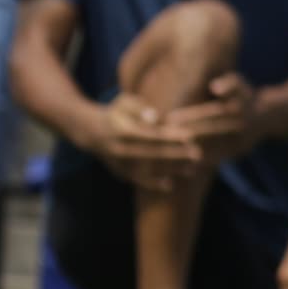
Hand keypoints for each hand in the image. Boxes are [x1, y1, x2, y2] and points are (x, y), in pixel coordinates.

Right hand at [85, 94, 201, 192]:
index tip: (190, 136)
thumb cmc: (116, 113)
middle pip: (151, 153)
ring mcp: (118, 162)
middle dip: (176, 155)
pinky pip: (136, 180)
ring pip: (147, 169)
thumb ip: (140, 107)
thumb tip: (155, 116)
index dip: (170, 136)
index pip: (150, 134)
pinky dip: (152, 184)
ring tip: (191, 169)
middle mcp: (118, 148)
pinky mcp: (118, 171)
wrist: (90, 132)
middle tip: (198, 154)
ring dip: (169, 170)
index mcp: (121, 130)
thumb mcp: (124, 103)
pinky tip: (170, 185)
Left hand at [162, 73, 258, 161]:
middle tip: (163, 135)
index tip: (170, 118)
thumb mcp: (239, 84)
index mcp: (240, 109)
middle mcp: (242, 127)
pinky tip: (182, 165)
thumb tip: (215, 87)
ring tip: (167, 151)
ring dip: (190, 150)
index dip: (190, 115)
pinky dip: (198, 162)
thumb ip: (228, 85)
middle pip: (209, 132)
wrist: (267, 117)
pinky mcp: (236, 153)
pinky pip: (214, 159)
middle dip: (185, 134)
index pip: (212, 113)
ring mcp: (241, 142)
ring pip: (212, 147)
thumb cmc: (244, 95)